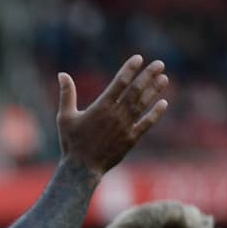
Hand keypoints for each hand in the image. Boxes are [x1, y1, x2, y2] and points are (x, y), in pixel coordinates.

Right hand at [57, 54, 169, 175]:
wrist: (81, 169)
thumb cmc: (71, 143)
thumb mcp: (64, 117)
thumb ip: (66, 94)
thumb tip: (62, 74)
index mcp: (100, 107)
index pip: (119, 83)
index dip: (130, 69)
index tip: (139, 58)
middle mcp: (115, 115)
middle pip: (135, 90)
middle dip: (148, 76)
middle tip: (159, 64)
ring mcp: (124, 127)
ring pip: (143, 104)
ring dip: (154, 90)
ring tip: (164, 78)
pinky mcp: (130, 139)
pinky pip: (146, 124)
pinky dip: (156, 114)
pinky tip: (164, 103)